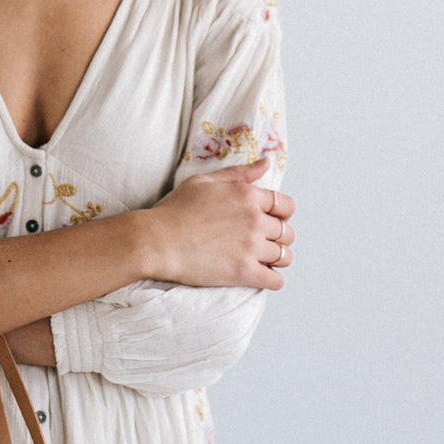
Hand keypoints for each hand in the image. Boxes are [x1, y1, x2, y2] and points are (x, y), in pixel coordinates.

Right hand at [144, 157, 294, 289]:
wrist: (155, 241)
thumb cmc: (174, 210)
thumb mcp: (204, 181)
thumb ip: (239, 173)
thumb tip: (266, 162)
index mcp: (247, 195)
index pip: (286, 205)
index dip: (281, 214)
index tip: (271, 220)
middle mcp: (254, 219)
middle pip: (288, 232)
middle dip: (279, 238)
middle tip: (262, 242)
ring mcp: (251, 247)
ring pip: (285, 256)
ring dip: (277, 259)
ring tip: (262, 260)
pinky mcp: (244, 272)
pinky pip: (276, 280)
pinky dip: (273, 280)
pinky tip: (260, 276)